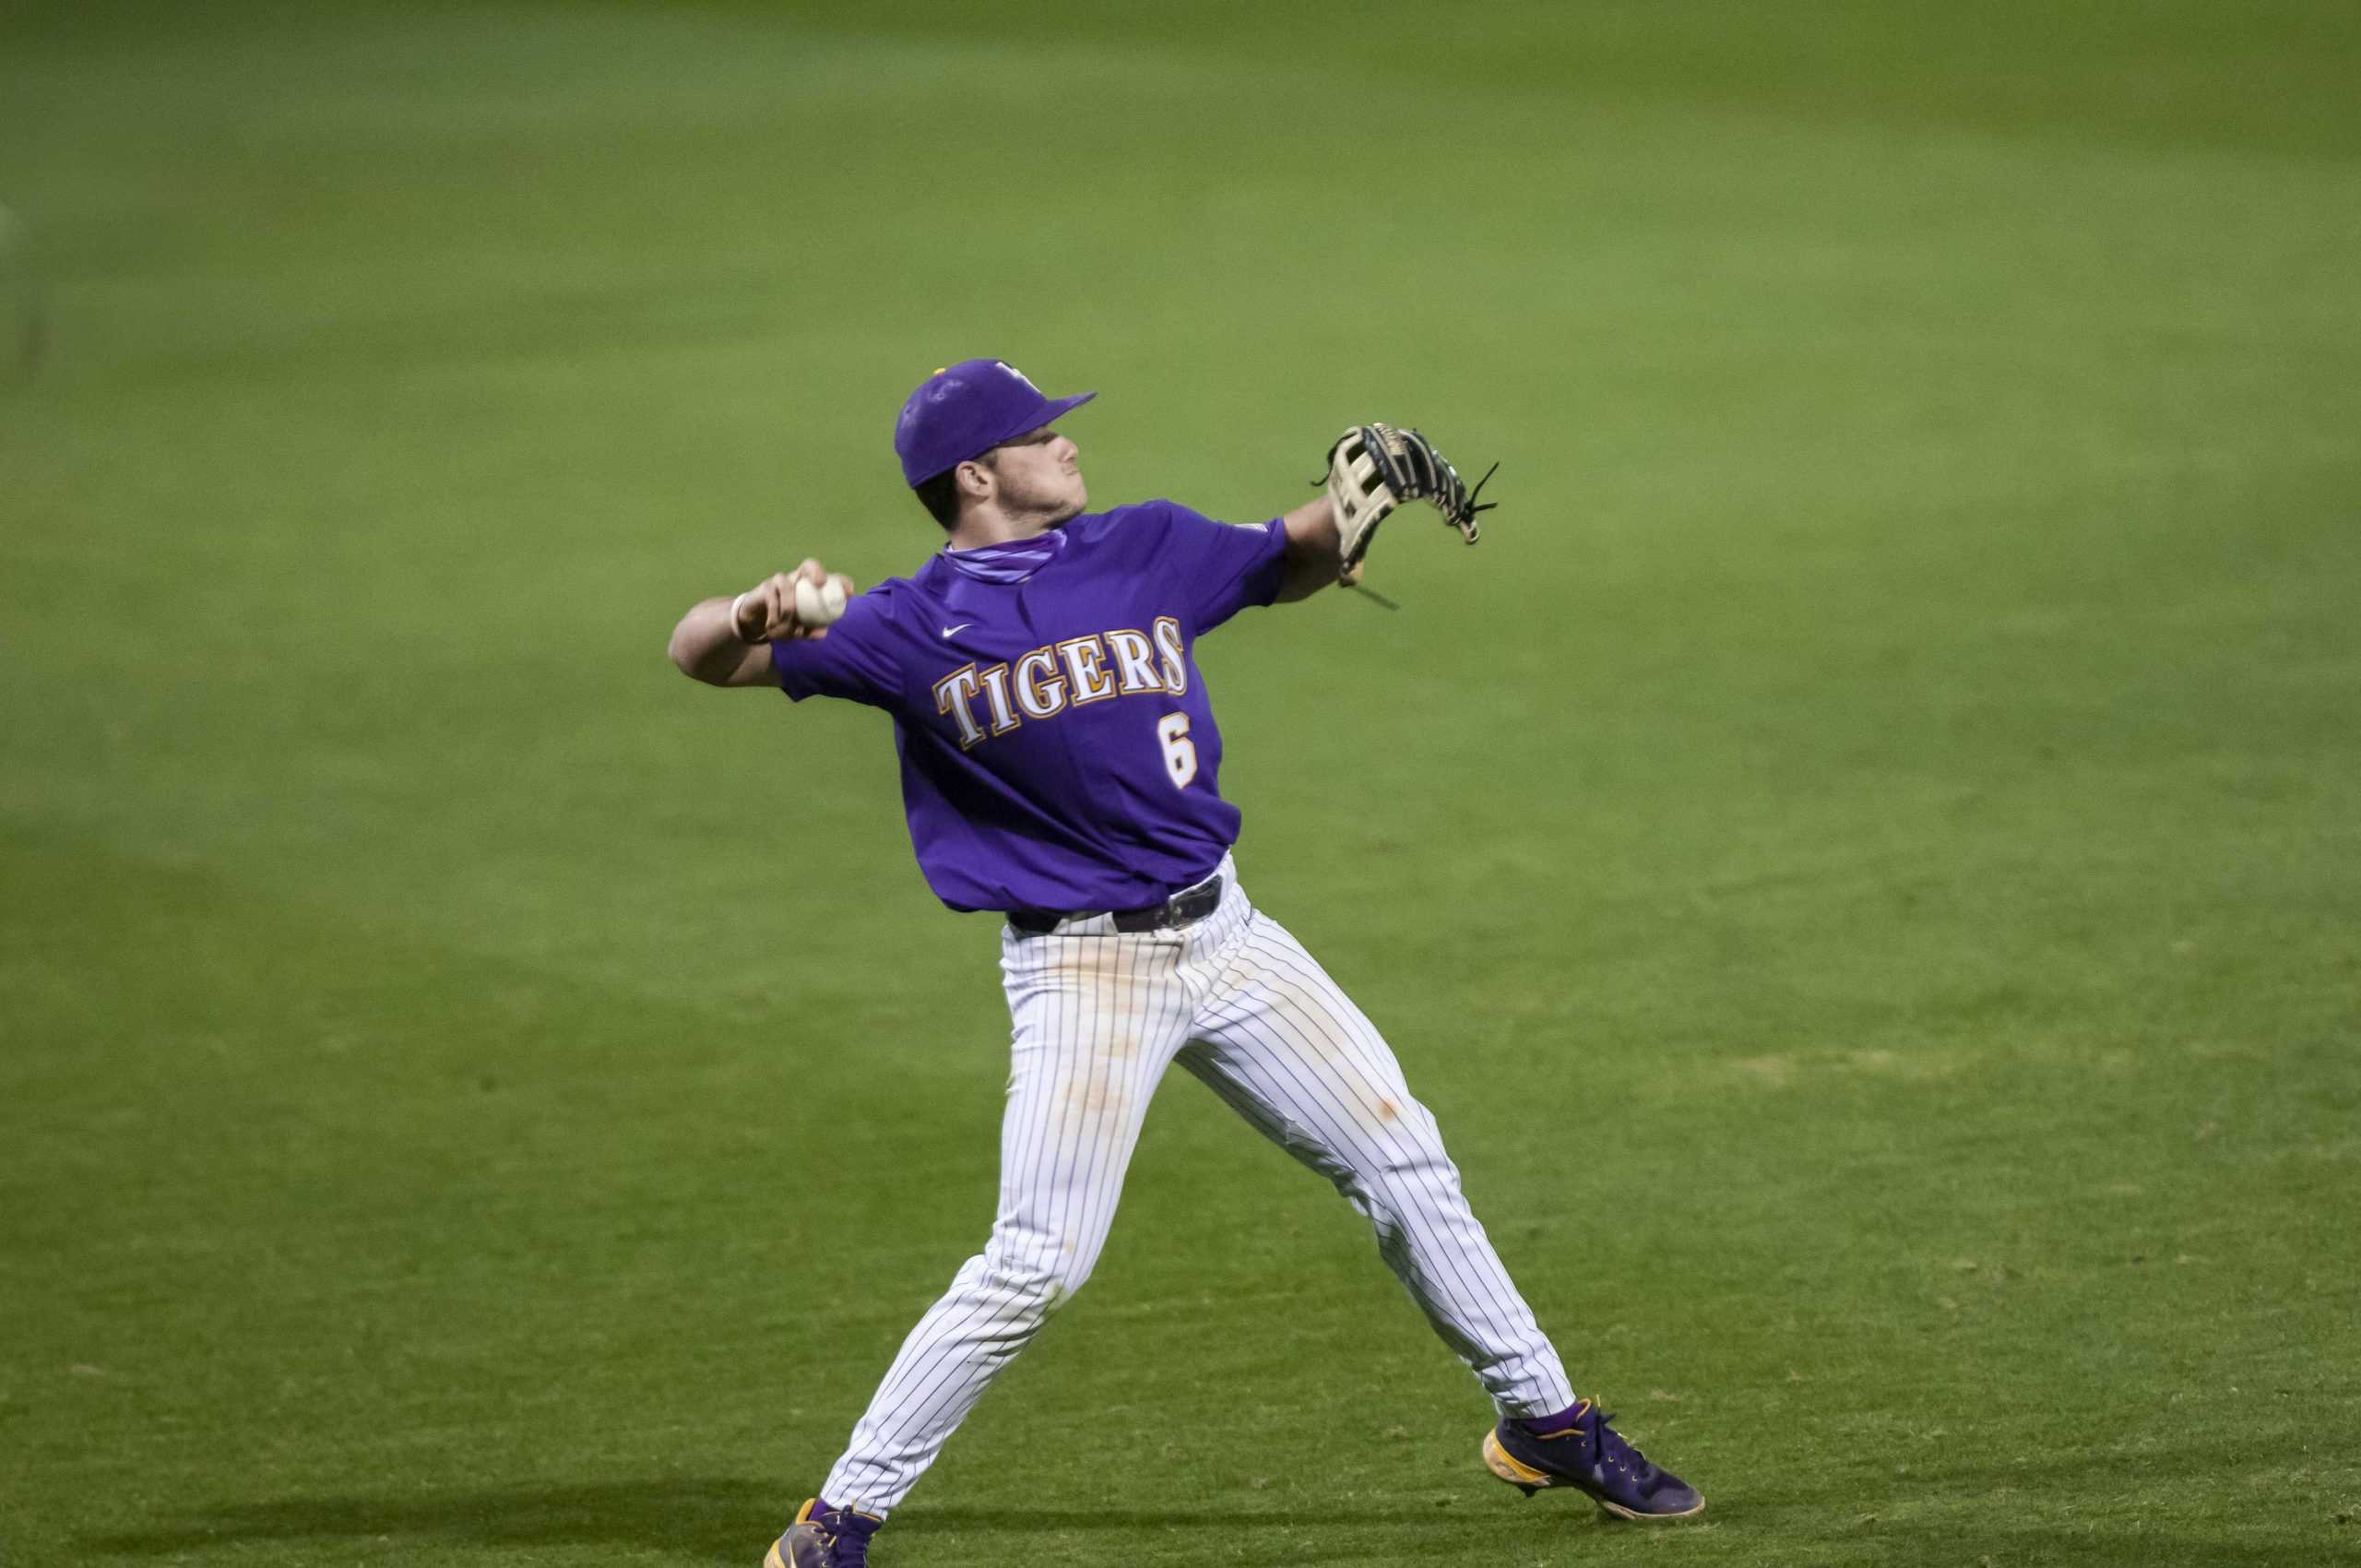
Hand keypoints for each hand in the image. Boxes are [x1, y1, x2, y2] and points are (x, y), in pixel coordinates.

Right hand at [732, 560, 855, 642]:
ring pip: (787, 585)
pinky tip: (773, 625)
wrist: (757, 624)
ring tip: (787, 624)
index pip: (828, 579)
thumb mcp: (797, 631)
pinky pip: (772, 598)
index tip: (849, 592)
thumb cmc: (783, 624)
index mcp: (809, 588)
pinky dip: (774, 613)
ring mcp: (779, 582)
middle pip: (809, 565)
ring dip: (788, 606)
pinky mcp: (764, 588)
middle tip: (820, 585)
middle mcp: (796, 580)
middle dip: (817, 571)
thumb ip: (809, 631)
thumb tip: (823, 633)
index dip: (840, 581)